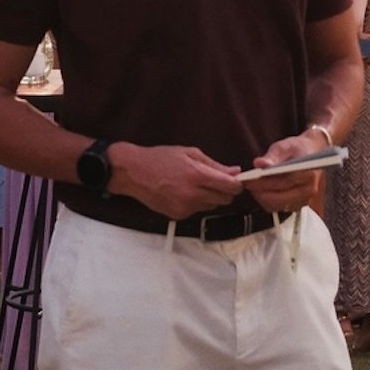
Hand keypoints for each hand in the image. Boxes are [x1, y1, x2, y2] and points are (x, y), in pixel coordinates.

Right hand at [107, 144, 241, 219]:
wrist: (133, 172)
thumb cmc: (160, 158)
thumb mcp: (189, 153)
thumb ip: (214, 165)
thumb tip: (234, 172)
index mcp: (197, 175)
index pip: (230, 187)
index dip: (237, 184)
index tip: (235, 180)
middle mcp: (193, 194)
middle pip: (224, 200)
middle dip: (225, 191)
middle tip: (217, 181)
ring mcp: (185, 207)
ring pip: (212, 206)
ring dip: (211, 197)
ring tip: (196, 185)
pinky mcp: (178, 215)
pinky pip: (197, 211)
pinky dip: (197, 203)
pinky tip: (184, 192)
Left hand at [243, 130, 327, 212]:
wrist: (312, 154)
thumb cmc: (298, 149)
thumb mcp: (285, 146)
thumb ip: (272, 156)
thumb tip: (259, 164)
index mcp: (308, 173)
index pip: (283, 182)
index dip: (263, 182)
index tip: (249, 178)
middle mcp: (309, 190)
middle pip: (278, 198)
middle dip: (260, 191)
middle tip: (247, 182)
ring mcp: (304, 200)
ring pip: (276, 205)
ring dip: (262, 197)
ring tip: (254, 185)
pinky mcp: (298, 205)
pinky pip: (278, 208)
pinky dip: (267, 200)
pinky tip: (263, 189)